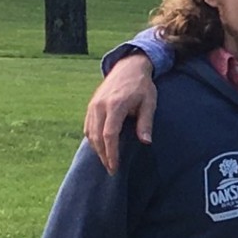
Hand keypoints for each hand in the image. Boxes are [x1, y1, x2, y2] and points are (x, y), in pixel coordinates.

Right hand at [85, 54, 156, 173]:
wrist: (128, 67)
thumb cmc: (142, 86)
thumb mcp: (149, 103)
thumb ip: (145, 122)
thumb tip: (145, 142)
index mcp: (115, 105)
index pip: (109, 134)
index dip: (111, 152)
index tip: (115, 166)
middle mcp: (100, 106)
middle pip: (97, 136)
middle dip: (103, 155)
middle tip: (111, 170)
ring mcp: (93, 106)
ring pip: (89, 133)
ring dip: (97, 149)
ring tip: (106, 162)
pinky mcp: (91, 106)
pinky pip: (88, 126)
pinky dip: (92, 139)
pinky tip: (100, 148)